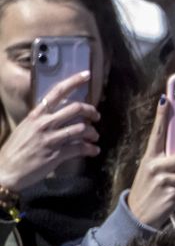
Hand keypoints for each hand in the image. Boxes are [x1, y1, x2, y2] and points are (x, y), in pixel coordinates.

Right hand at [0, 71, 98, 188]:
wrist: (6, 170)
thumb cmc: (16, 149)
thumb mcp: (26, 128)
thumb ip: (42, 119)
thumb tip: (60, 114)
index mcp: (36, 115)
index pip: (56, 92)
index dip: (74, 81)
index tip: (87, 75)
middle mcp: (44, 123)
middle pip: (76, 108)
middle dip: (91, 111)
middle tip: (96, 116)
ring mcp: (51, 139)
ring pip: (82, 128)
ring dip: (93, 133)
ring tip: (94, 137)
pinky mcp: (56, 154)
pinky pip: (81, 148)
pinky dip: (91, 149)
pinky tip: (93, 151)